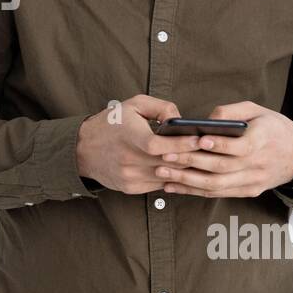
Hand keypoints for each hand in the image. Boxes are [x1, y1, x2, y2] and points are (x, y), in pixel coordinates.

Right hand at [75, 94, 204, 195]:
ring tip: (199, 160)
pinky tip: (178, 169)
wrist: (83, 149)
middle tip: (208, 150)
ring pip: (166, 176)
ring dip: (183, 169)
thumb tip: (180, 119)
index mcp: (128, 136)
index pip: (157, 145)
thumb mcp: (134, 105)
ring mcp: (129, 176)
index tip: (199, 139)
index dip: (180, 144)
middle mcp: (127, 159)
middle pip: (167, 163)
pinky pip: (158, 185)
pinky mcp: (130, 188)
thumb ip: (160, 107)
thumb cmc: (111, 123)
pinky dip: (170, 177)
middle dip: (190, 157)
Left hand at [150, 100, 292, 197]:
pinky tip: (174, 186)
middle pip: (221, 168)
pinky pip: (218, 193)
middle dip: (191, 162)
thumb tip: (206, 119)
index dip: (218, 145)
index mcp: (263, 141)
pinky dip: (194, 191)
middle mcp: (258, 165)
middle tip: (166, 156)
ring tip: (163, 172)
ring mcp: (252, 181)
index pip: (240, 147)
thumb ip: (233, 111)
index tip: (197, 141)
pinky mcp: (248, 191)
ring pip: (217, 185)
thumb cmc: (274, 127)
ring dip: (187, 181)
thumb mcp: (258, 110)